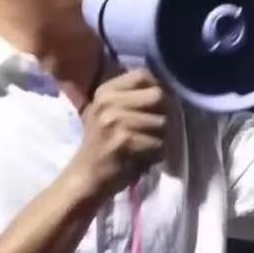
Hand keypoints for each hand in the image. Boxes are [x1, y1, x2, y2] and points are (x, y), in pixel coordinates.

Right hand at [67, 69, 166, 199]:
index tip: (155, 106)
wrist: (87, 177)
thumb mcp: (109, 113)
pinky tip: (144, 158)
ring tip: (147, 146)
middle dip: (163, 115)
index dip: (157, 88)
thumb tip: (166, 89)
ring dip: (161, 138)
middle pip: (158, 96)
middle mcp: (108, 102)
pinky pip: (158, 143)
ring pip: (162, 121)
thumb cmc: (103, 145)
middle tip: (155, 130)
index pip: (143, 75)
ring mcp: (115, 120)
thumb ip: (133, 98)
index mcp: (105, 91)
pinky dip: (157, 154)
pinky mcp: (124, 141)